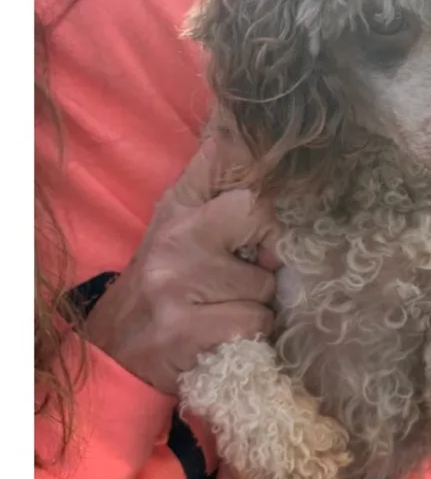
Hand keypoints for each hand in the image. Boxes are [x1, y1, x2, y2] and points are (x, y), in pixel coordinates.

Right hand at [85, 136, 279, 393]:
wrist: (117, 348)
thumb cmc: (163, 281)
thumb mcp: (181, 225)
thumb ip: (217, 186)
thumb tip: (244, 129)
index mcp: (178, 206)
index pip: (229, 160)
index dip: (263, 194)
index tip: (262, 230)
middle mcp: (175, 238)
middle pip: (263, 221)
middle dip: (265, 259)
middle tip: (242, 279)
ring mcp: (177, 284)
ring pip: (265, 285)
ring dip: (258, 305)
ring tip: (225, 309)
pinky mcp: (186, 330)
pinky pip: (256, 322)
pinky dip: (250, 334)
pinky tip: (223, 334)